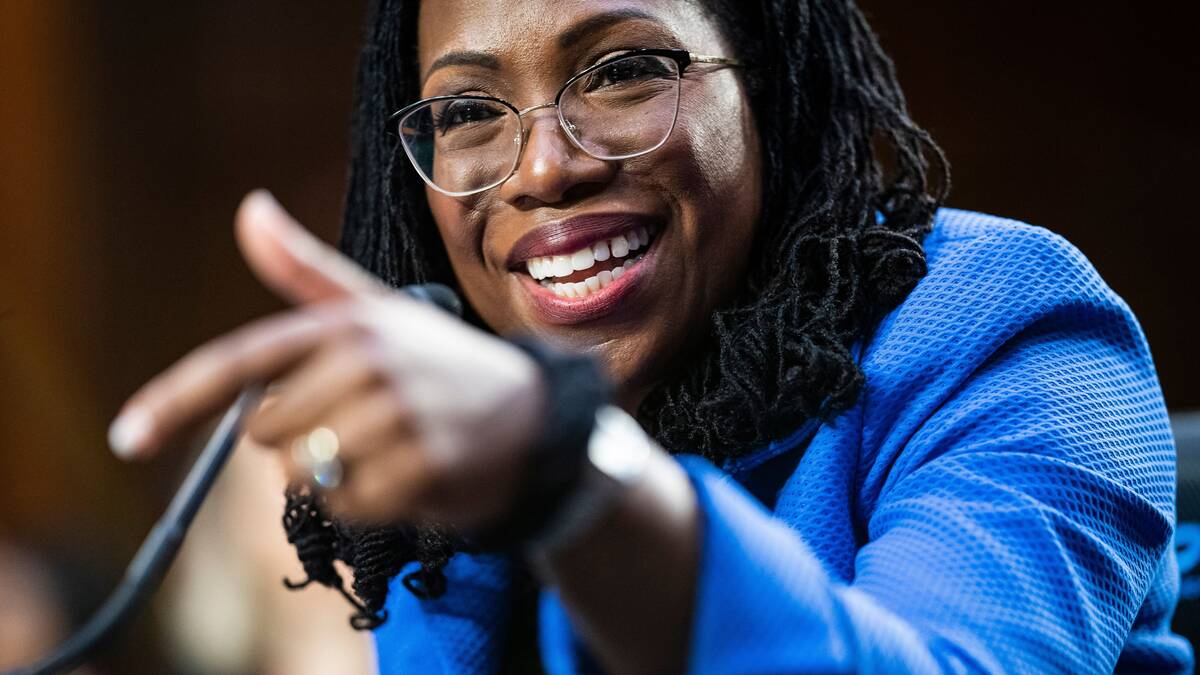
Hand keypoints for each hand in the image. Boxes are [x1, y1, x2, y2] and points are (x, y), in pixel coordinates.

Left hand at [108, 191, 544, 526]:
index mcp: (347, 323)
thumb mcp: (375, 309)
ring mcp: (397, 417)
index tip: (127, 439)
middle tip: (366, 421)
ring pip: (304, 476)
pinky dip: (370, 502)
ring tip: (392, 447)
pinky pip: (349, 507)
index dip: (176, 401)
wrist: (532, 415)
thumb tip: (250, 208)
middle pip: (269, 435)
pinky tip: (411, 473)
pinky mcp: (422, 468)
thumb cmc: (439, 362)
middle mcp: (369, 365)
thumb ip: (305, 268)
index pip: (242, 363)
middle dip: (303, 439)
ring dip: (336, 474)